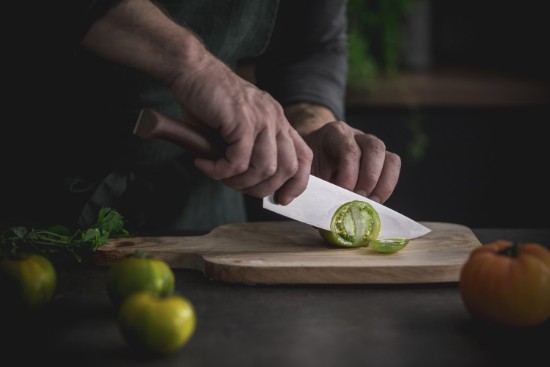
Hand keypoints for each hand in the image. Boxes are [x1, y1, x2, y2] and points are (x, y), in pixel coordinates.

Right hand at [169, 50, 312, 203]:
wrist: (191, 70)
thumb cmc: (209, 101)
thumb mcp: (238, 126)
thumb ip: (249, 150)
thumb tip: (248, 182)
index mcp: (278, 121)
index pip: (303, 157)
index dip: (297, 184)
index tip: (281, 199)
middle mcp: (275, 119)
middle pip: (286, 169)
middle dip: (262, 189)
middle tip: (235, 187)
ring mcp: (262, 119)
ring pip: (264, 169)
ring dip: (238, 182)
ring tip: (217, 174)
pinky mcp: (242, 121)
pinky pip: (238, 161)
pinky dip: (219, 171)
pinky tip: (204, 165)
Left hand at [285, 104, 399, 203]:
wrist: (312, 156)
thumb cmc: (309, 165)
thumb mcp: (307, 173)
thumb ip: (313, 190)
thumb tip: (322, 220)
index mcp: (335, 133)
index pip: (349, 149)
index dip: (349, 174)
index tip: (342, 193)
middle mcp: (357, 136)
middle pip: (375, 147)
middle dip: (369, 177)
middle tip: (359, 199)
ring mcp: (371, 146)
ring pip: (390, 158)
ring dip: (382, 184)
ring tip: (370, 203)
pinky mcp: (380, 159)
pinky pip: (392, 168)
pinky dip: (387, 186)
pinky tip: (374, 201)